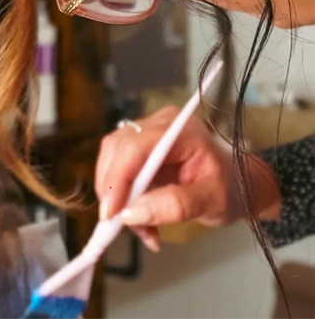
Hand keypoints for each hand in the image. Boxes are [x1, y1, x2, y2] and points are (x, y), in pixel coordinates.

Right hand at [95, 107, 280, 250]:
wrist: (239, 183)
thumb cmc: (230, 189)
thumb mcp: (211, 202)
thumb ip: (175, 205)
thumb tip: (131, 213)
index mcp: (180, 130)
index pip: (135, 147)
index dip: (117, 178)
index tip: (111, 214)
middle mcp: (158, 123)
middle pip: (117, 148)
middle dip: (112, 190)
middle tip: (122, 226)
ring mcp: (147, 131)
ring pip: (112, 157)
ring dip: (115, 195)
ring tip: (138, 226)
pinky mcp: (140, 145)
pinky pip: (118, 165)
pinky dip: (120, 195)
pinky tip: (139, 217)